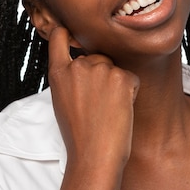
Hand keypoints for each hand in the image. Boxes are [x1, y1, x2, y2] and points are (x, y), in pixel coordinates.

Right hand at [48, 26, 138, 173]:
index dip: (67, 33)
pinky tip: (120, 111)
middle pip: (96, 57)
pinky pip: (131, 79)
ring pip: (114, 68)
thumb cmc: (79, 135)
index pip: (59, 37)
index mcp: (58, 73)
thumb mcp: (63, 101)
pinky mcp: (122, 78)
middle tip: (98, 104)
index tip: (72, 34)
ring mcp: (101, 70)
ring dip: (116, 85)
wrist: (94, 156)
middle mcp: (78, 66)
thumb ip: (70, 77)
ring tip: (107, 110)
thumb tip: (84, 63)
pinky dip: (131, 93)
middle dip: (101, 74)